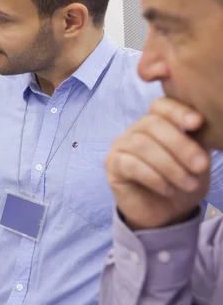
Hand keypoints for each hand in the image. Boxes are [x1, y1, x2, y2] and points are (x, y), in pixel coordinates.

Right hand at [105, 97, 210, 229]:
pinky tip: (167, 189)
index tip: (197, 123)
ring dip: (170, 166)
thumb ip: (198, 140)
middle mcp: (136, 130)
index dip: (177, 111)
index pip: (161, 105)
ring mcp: (121, 145)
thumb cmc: (181, 181)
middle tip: (200, 166)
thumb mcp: (196, 158)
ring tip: (188, 184)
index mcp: (157, 122)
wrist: (165, 213)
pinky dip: (154, 178)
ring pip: (142, 145)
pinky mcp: (112, 164)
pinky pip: (131, 165)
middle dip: (180, 145)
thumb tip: (206, 126)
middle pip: (153, 124)